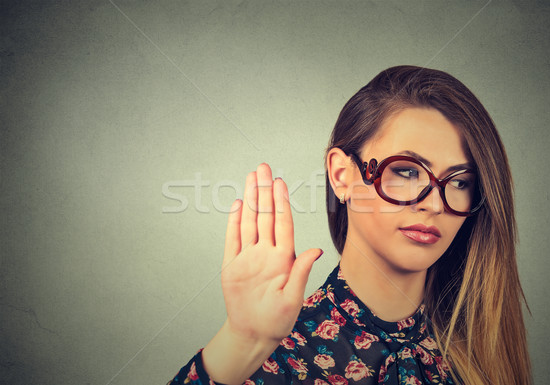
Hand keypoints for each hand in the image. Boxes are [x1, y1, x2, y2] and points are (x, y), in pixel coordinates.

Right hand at [221, 163, 321, 342]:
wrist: (253, 333)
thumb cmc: (277, 319)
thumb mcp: (293, 297)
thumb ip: (301, 271)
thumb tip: (315, 250)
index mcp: (284, 258)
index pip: (282, 223)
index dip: (281, 202)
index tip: (279, 182)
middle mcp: (266, 252)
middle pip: (265, 215)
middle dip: (264, 191)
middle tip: (263, 167)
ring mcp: (249, 256)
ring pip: (249, 221)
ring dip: (250, 199)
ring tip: (251, 178)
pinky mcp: (232, 264)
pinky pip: (233, 238)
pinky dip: (234, 221)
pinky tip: (238, 204)